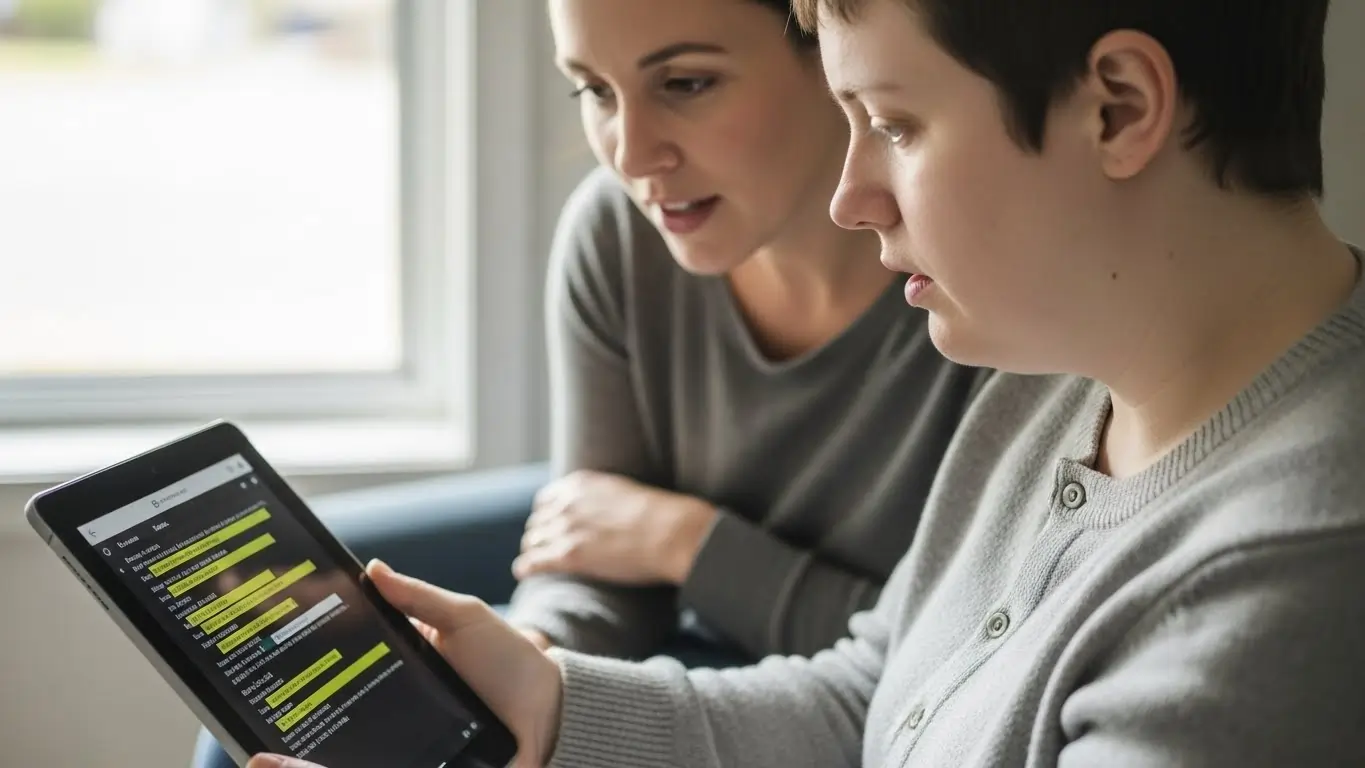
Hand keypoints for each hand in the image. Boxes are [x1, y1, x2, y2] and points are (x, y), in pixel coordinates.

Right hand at [249, 560, 563, 767]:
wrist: (552, 711)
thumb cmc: (510, 661)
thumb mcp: (464, 618)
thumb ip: (419, 598)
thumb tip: (373, 568)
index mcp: (395, 664)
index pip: (334, 655)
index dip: (295, 647)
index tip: (253, 627)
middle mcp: (389, 703)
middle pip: (326, 713)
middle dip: (285, 724)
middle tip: (251, 727)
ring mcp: (399, 738)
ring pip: (341, 751)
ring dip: (301, 762)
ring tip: (263, 762)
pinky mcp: (416, 761)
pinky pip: (374, 765)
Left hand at [513, 470, 717, 585]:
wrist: (671, 532)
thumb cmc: (660, 515)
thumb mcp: (623, 492)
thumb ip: (601, 498)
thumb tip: (600, 511)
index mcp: (579, 484)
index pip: (546, 500)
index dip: (546, 516)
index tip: (550, 527)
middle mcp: (567, 503)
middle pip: (537, 522)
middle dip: (539, 536)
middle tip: (544, 549)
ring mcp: (565, 529)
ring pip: (532, 541)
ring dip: (533, 551)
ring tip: (534, 561)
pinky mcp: (568, 555)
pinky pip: (533, 562)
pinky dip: (526, 568)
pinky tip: (524, 573)